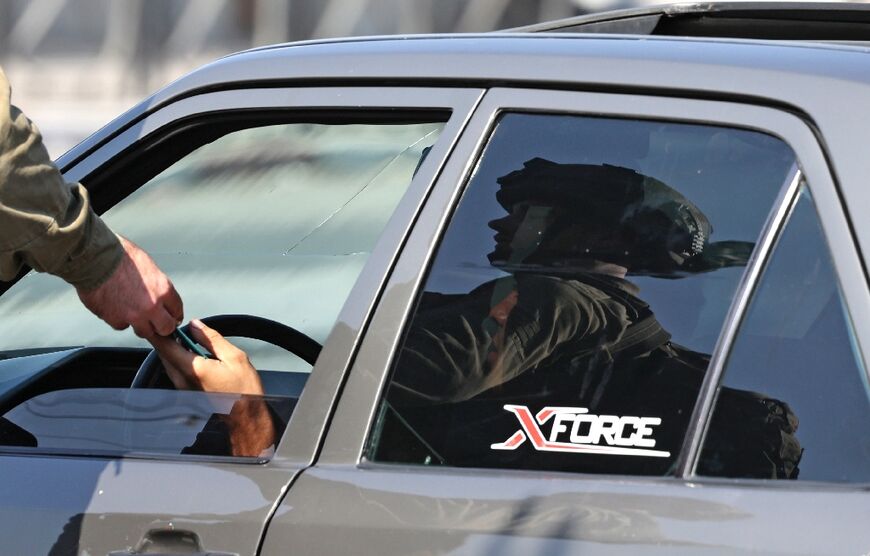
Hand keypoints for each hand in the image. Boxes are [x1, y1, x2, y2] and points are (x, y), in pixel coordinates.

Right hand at [77, 236, 182, 338]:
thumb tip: (157, 292)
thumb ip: (156, 285)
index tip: (172, 317)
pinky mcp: (115, 320)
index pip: (177, 311)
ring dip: (141, 326)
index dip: (174, 315)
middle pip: (165, 328)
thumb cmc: (119, 255)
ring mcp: (134, 316)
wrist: (95, 259)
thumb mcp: (148, 266)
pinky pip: (122, 326)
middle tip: (157, 323)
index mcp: (163, 290)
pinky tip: (115, 307)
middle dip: (162, 327)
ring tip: (134, 314)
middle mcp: (152, 306)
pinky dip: (120, 320)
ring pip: (144, 332)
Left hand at [148, 319, 263, 394]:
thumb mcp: (234, 357)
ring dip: (173, 348)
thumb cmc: (244, 391)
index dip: (159, 331)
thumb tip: (196, 325)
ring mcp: (183, 388)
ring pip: (169, 362)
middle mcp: (183, 380)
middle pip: (164, 354)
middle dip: (166, 338)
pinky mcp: (187, 393)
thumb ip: (212, 339)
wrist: (246, 418)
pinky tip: (194, 353)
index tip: (157, 320)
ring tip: (188, 337)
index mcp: (194, 369)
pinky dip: (180, 358)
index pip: (166, 346)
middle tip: (175, 324)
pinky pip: (176, 371)